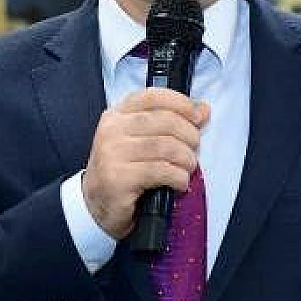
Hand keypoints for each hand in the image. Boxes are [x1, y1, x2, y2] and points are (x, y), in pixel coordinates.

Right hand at [81, 87, 209, 239]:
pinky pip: (160, 171)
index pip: (152, 96)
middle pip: (164, 121)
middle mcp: (111, 130)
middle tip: (194, 149)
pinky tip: (180, 182)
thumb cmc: (123, 170)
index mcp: (116, 115)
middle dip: (189, 134)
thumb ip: (171, 122)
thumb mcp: (143, 140)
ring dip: (186, 158)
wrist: (97, 204)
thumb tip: (203, 109)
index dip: (180, 103)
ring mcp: (112, 154)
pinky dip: (178, 177)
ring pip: (165, 147)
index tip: (197, 116)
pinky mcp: (118, 179)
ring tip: (188, 167)